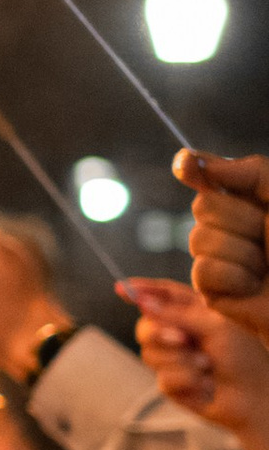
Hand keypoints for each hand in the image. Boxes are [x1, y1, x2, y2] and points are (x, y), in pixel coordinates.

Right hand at [124, 272, 268, 431]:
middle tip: (182, 339)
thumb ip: (177, 314)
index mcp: (193, 312)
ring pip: (150, 355)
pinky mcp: (172, 384)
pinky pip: (163, 379)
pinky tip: (205, 385)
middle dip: (160, 333)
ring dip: (181, 361)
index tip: (121, 288)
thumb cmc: (244, 356)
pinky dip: (187, 381)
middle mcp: (179, 333)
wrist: (254, 395)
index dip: (141, 290)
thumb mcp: (215, 326)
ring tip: (206, 366)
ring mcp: (173, 359)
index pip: (162, 295)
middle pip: (145, 326)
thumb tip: (143, 303)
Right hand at [180, 151, 268, 331]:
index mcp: (247, 198)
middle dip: (243, 221)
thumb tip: (192, 159)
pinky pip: (204, 271)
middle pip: (202, 205)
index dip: (192, 167)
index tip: (188, 166)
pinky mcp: (211, 289)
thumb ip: (250, 171)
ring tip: (268, 268)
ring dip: (244, 253)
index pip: (204, 173)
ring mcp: (217, 255)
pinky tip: (254, 287)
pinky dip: (236, 277)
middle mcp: (228, 224)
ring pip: (199, 239)